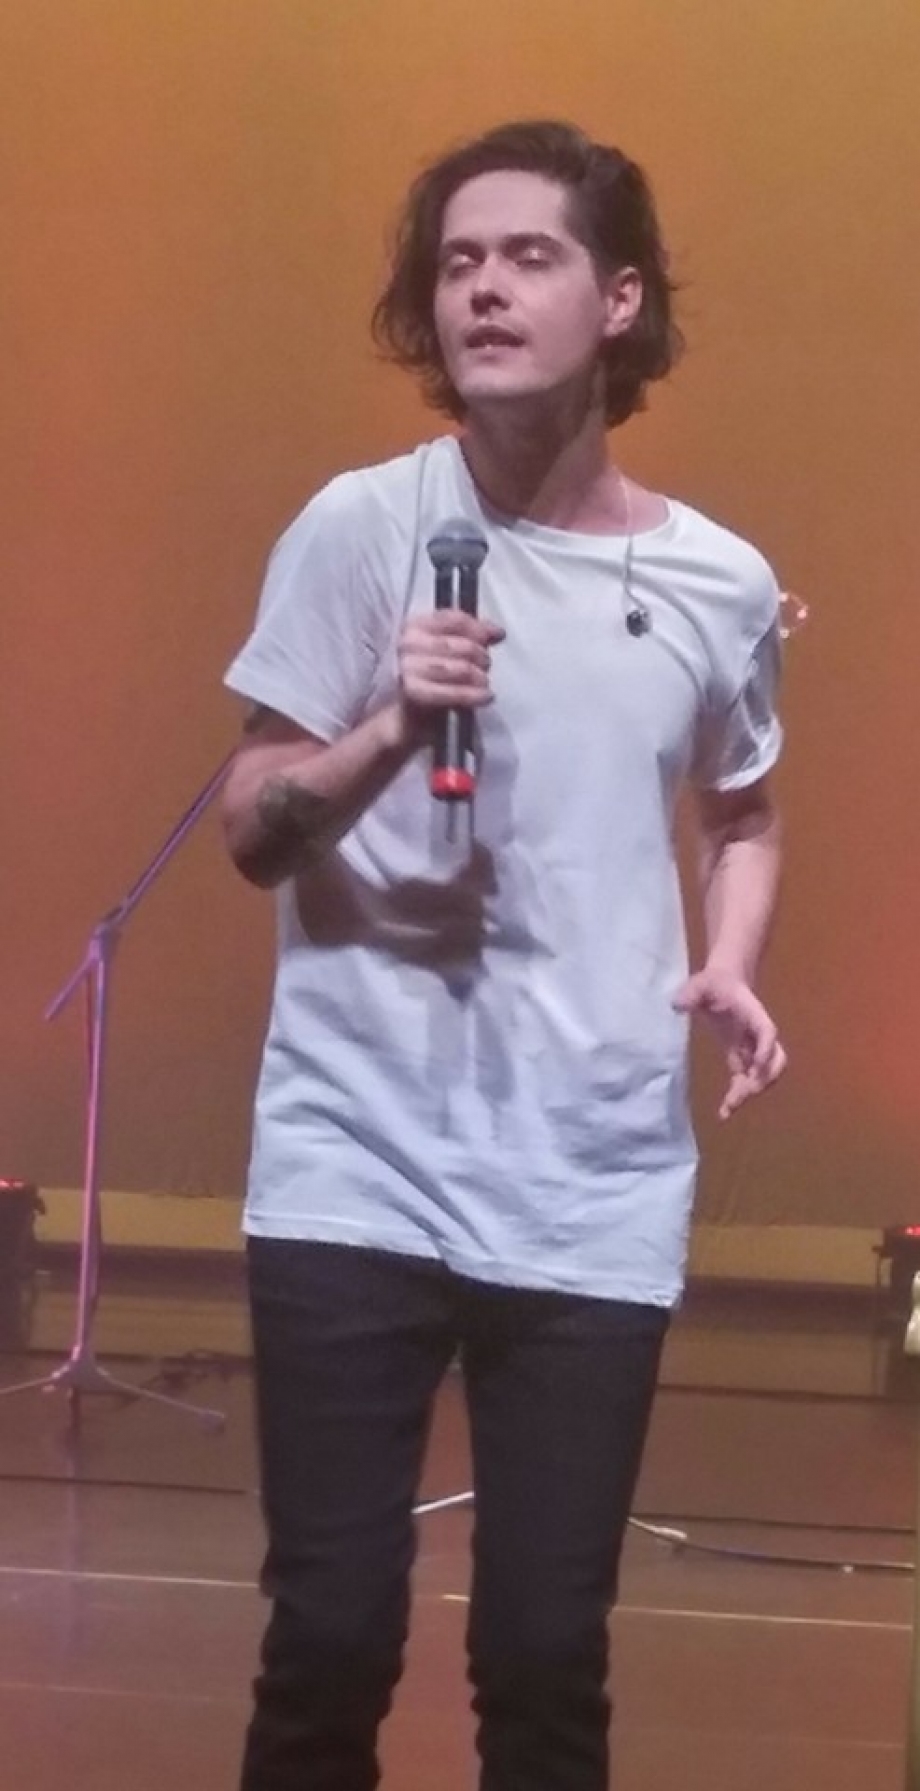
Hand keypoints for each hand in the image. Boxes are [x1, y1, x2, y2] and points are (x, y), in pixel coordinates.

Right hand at [398, 611, 504, 720]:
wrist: (411, 708)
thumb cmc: (433, 672)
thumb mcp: (451, 647)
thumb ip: (474, 635)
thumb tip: (497, 632)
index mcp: (416, 625)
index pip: (454, 620)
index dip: (479, 628)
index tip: (495, 636)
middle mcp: (408, 643)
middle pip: (460, 645)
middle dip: (480, 655)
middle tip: (486, 665)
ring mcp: (409, 667)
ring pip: (459, 668)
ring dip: (479, 676)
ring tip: (484, 682)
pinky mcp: (413, 692)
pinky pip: (452, 692)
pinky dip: (472, 695)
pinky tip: (485, 696)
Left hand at [673, 966, 786, 1119]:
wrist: (723, 984)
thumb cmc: (713, 983)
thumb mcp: (700, 984)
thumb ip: (690, 994)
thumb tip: (677, 1005)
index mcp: (753, 1014)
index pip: (767, 1032)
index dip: (765, 1049)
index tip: (755, 1065)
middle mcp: (757, 1035)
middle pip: (776, 1060)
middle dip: (764, 1078)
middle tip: (743, 1092)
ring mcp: (751, 1048)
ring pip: (766, 1074)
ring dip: (753, 1090)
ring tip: (730, 1106)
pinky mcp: (740, 1057)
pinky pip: (746, 1080)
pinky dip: (739, 1096)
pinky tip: (724, 1112)